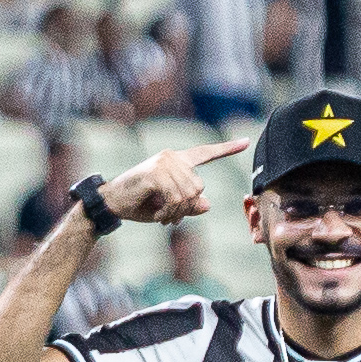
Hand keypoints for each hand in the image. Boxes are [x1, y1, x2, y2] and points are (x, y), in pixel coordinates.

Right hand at [99, 133, 247, 225]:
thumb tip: (207, 205)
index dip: (227, 149)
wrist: (113, 203)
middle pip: (199, 187)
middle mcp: (172, 157)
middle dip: (187, 209)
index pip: (206, 153)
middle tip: (171, 219)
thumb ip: (189, 205)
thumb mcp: (170, 207)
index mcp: (178, 160)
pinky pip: (175, 199)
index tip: (246, 142)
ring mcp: (163, 163)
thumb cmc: (141, 203)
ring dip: (177, 214)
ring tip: (163, 217)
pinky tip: (158, 215)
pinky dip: (169, 213)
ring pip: (188, 195)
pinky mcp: (155, 173)